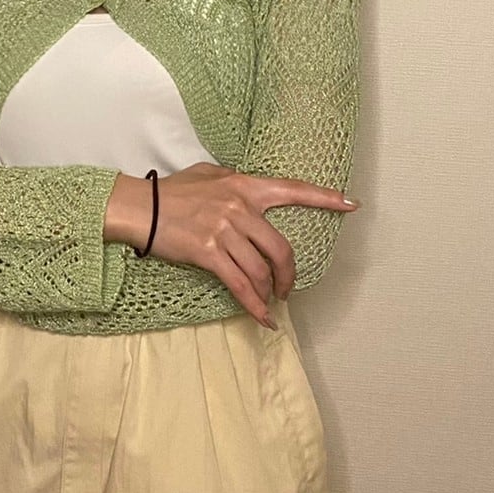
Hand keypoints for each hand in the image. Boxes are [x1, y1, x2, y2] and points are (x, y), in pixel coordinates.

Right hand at [106, 162, 358, 326]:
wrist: (142, 208)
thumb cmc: (173, 191)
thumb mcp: (209, 174)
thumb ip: (234, 182)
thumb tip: (250, 192)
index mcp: (244, 185)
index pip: (292, 189)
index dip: (324, 197)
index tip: (351, 204)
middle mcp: (239, 207)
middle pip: (281, 247)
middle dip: (289, 274)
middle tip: (288, 287)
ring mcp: (225, 230)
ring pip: (261, 270)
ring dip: (270, 291)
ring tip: (272, 301)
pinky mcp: (210, 252)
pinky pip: (240, 285)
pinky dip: (255, 305)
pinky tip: (263, 318)